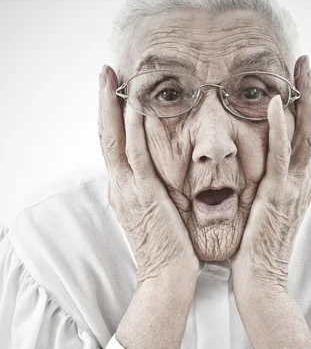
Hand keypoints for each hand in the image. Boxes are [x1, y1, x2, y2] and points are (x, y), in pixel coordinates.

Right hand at [99, 65, 199, 287]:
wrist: (168, 277)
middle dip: (104, 102)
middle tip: (104, 71)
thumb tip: (160, 173)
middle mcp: (120, 186)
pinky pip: (136, 158)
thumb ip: (154, 190)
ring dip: (111, 107)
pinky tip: (132, 108)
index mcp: (124, 189)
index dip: (110, 115)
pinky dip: (131, 132)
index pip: (113, 145)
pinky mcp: (144, 197)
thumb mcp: (156, 212)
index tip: (112, 89)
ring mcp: (129, 191)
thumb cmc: (169, 248)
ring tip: (111, 77)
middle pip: (106, 136)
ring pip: (114, 141)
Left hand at [229, 55, 310, 295]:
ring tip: (300, 68)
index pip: (301, 138)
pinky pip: (282, 155)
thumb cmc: (255, 248)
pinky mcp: (278, 195)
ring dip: (303, 99)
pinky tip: (276, 103)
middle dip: (309, 93)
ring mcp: (293, 187)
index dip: (300, 108)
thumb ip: (262, 188)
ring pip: (304, 134)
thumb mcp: (262, 211)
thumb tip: (250, 172)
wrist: (260, 279)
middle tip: (305, 62)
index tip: (294, 81)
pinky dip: (281, 128)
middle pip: (310, 128)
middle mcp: (299, 181)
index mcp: (294, 184)